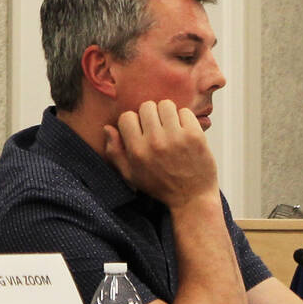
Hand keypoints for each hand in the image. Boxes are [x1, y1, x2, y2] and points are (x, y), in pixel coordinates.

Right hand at [103, 99, 217, 207]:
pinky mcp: (195, 136)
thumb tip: (107, 128)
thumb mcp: (131, 176)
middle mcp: (155, 142)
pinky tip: (184, 132)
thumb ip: (115, 152)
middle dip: (151, 115)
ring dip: (167, 114)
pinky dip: (185, 119)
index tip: (141, 130)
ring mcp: (176, 138)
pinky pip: (185, 112)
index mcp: (137, 151)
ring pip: (166, 105)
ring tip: (171, 128)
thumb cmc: (160, 186)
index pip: (127, 117)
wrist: (192, 198)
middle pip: (146, 106)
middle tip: (157, 128)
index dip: (133, 122)